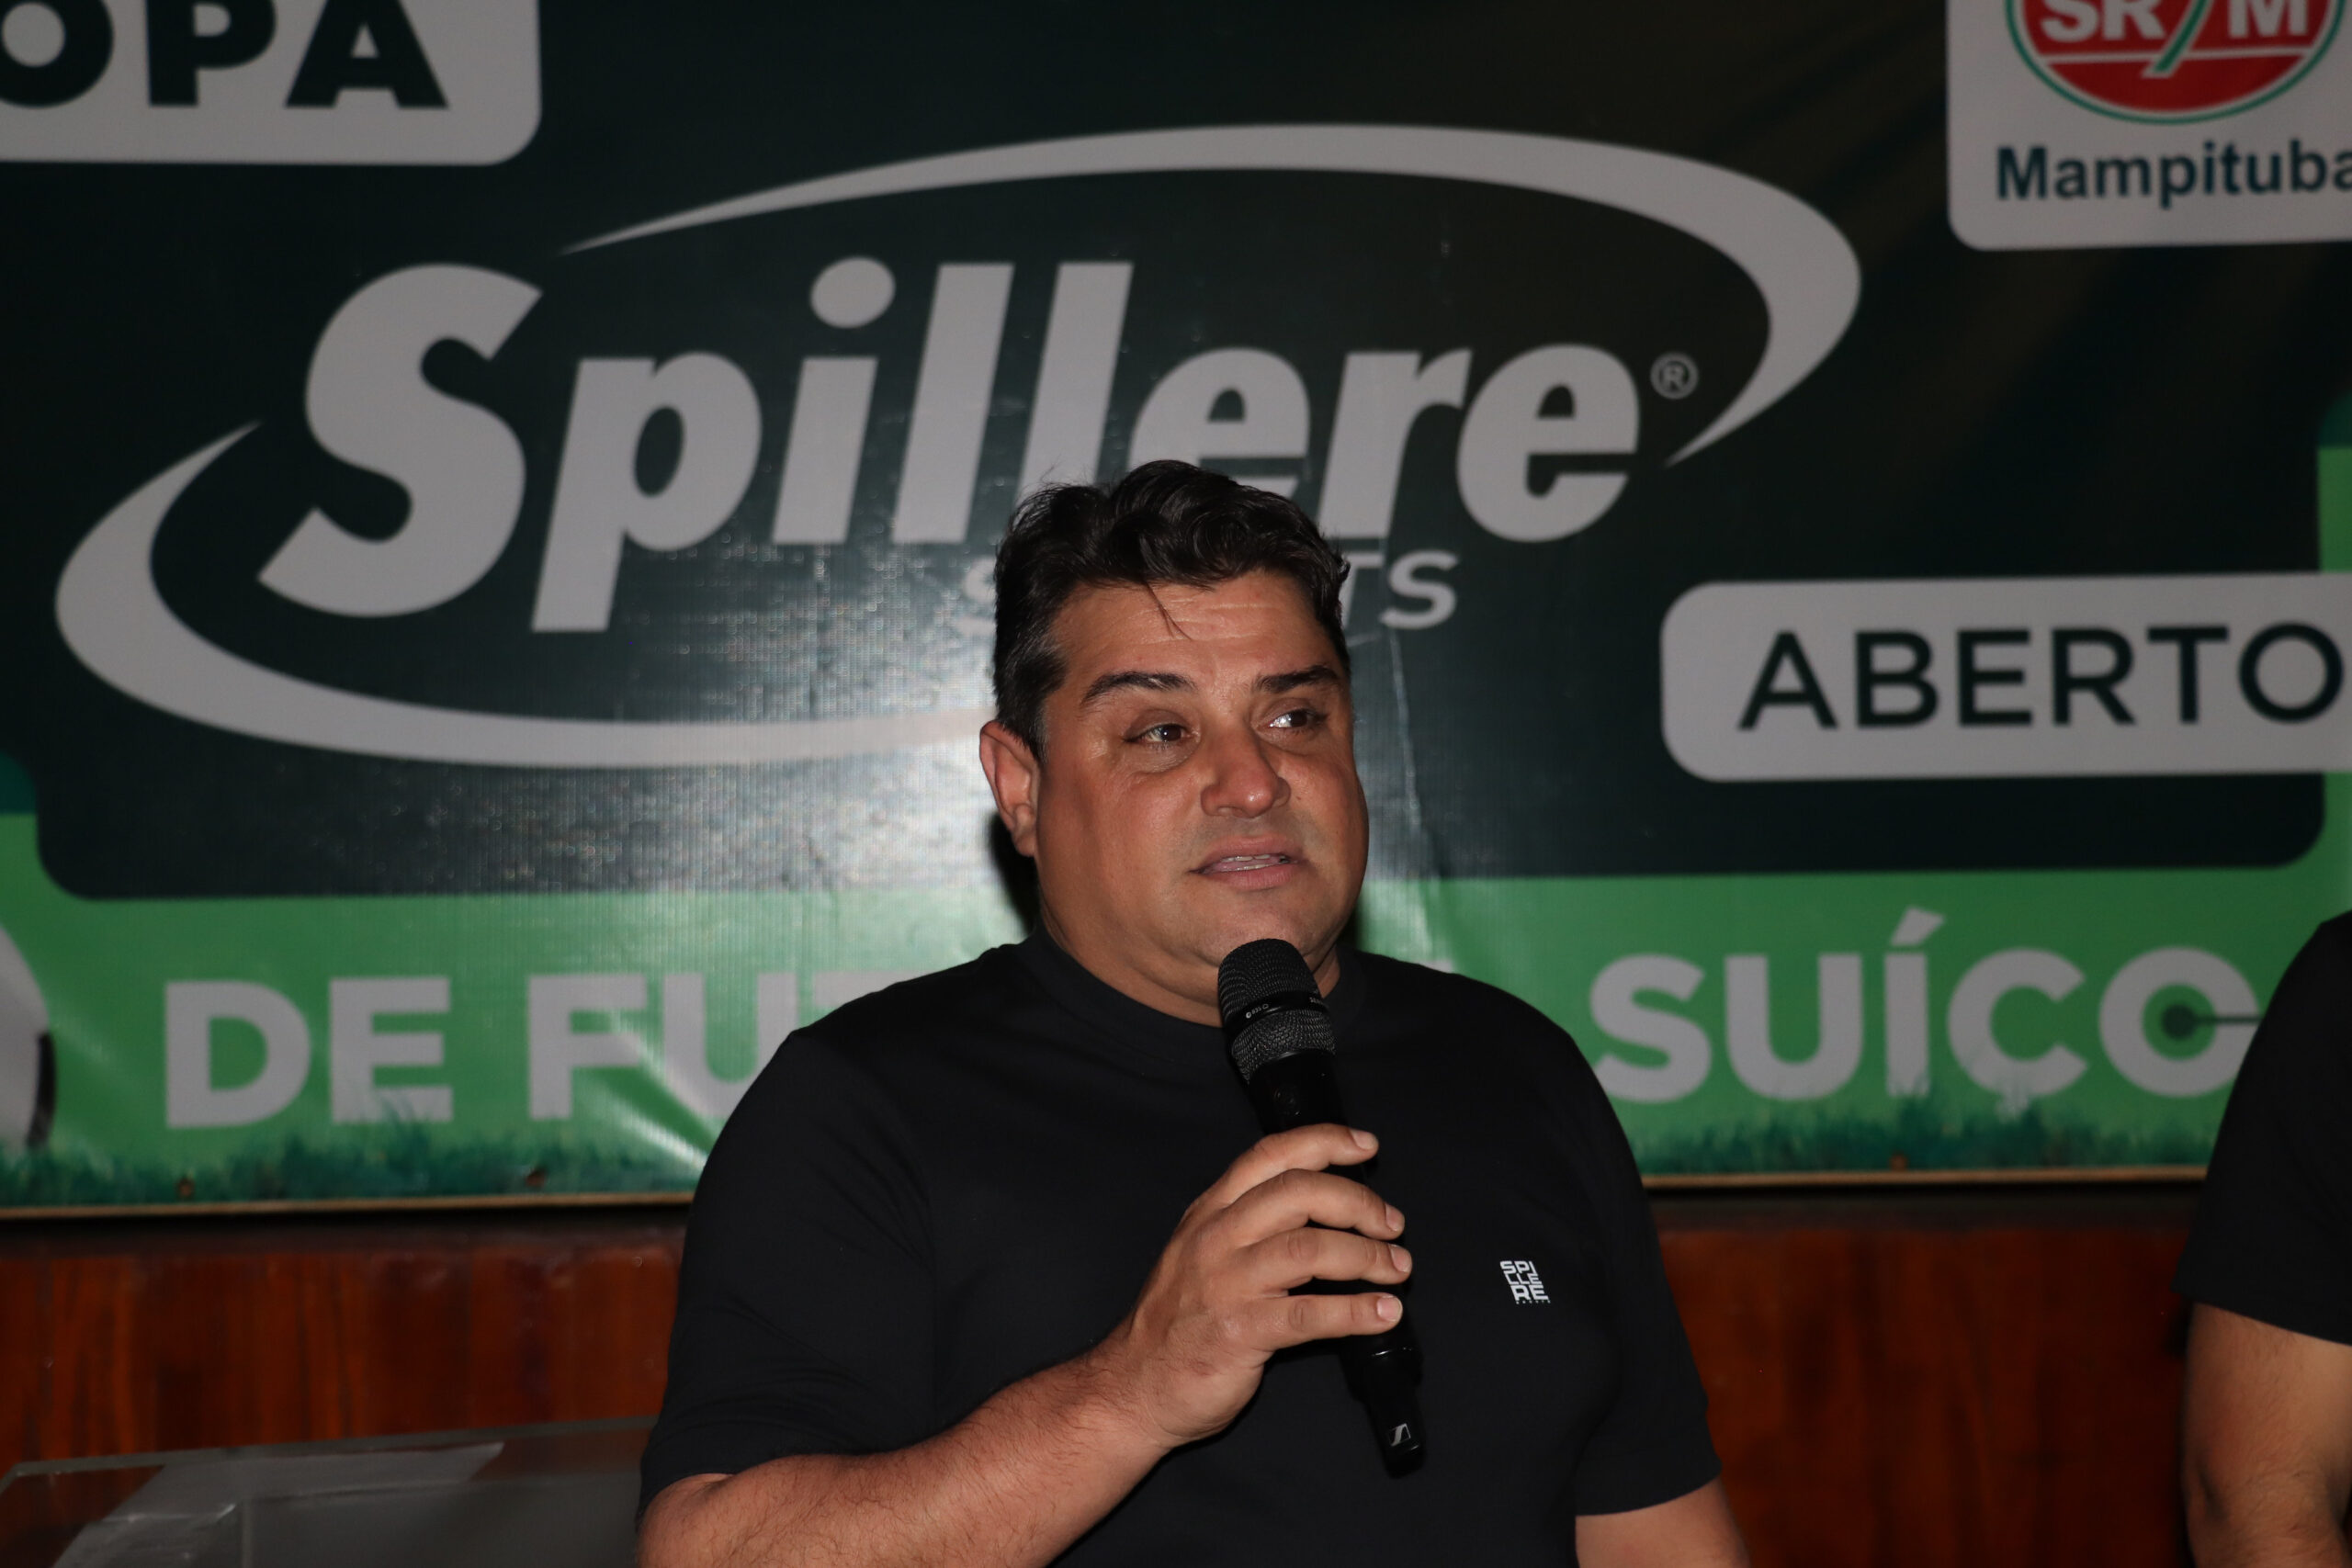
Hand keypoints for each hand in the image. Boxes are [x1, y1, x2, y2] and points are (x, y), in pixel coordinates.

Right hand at [1083, 1123, 1410, 1451]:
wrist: (1133, 1386)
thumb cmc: (1175, 1323)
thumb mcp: (1200, 1253)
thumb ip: (1248, 1226)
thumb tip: (1324, 1211)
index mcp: (1211, 1212)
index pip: (1270, 1155)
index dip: (1324, 1142)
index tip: (1364, 1146)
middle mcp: (1217, 1238)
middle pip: (1299, 1193)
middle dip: (1358, 1203)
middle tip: (1391, 1226)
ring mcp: (1226, 1284)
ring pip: (1310, 1248)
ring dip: (1367, 1256)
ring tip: (1397, 1269)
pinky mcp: (1239, 1332)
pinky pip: (1309, 1314)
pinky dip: (1355, 1312)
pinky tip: (1383, 1314)